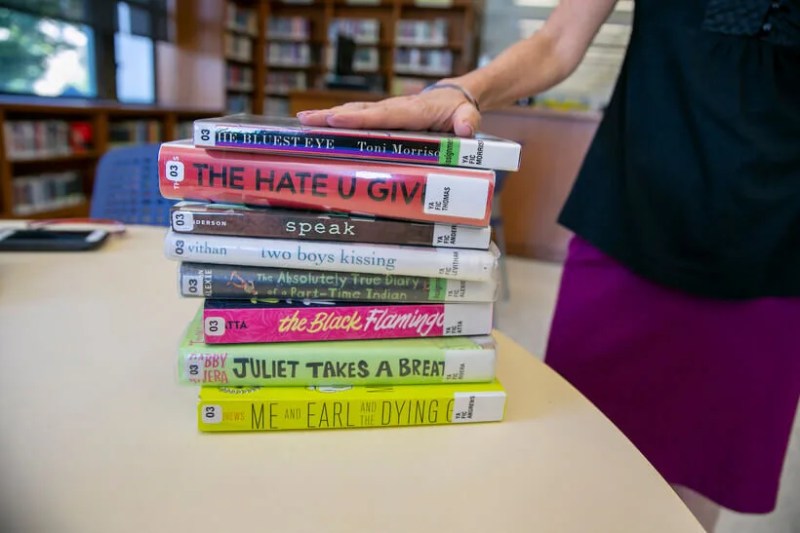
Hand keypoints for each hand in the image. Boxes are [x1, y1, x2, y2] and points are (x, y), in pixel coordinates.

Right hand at [296, 83, 480, 137]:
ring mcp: (385, 111)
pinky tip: (315, 125)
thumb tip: (466, 129)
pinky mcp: (381, 116)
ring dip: (327, 117)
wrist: (454, 96)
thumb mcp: (468, 115)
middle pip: (360, 113)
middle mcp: (395, 108)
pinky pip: (357, 118)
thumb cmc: (459, 109)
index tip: (336, 120)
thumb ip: (468, 121)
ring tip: (302, 121)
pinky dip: (336, 120)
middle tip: (305, 120)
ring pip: (354, 113)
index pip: (384, 116)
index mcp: (413, 111)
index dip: (360, 119)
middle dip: (332, 117)